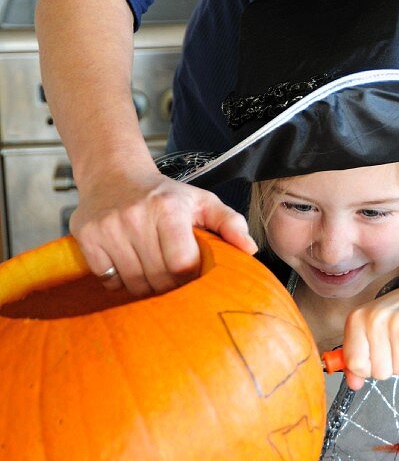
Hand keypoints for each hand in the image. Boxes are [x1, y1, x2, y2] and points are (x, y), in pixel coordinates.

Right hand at [70, 162, 256, 295]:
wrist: (113, 174)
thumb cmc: (164, 194)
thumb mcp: (201, 201)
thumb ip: (229, 222)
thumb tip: (250, 249)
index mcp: (168, 209)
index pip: (182, 264)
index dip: (189, 277)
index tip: (190, 274)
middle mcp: (136, 216)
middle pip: (158, 278)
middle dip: (168, 285)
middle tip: (171, 276)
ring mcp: (108, 227)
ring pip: (133, 282)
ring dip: (145, 286)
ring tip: (151, 271)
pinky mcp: (87, 237)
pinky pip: (107, 279)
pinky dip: (119, 281)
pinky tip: (127, 265)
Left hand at [339, 281, 398, 390]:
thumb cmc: (398, 316)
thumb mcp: (371, 330)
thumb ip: (358, 358)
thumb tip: (353, 384)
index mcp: (357, 318)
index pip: (353, 363)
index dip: (366, 368)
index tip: (375, 357)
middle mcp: (374, 320)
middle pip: (378, 372)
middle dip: (390, 366)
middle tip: (396, 345)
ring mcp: (396, 326)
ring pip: (398, 371)